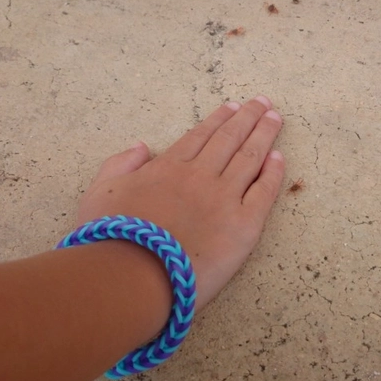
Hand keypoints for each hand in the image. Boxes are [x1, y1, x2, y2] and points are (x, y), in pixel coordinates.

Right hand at [76, 96, 284, 309]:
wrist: (131, 277)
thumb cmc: (109, 239)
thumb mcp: (100, 192)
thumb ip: (120, 164)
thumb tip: (142, 146)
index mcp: (168, 167)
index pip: (200, 136)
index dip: (219, 119)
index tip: (234, 107)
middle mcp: (200, 176)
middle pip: (229, 139)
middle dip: (248, 117)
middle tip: (263, 102)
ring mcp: (224, 199)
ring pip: (250, 157)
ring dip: (264, 134)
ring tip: (275, 118)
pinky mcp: (244, 226)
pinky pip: (264, 192)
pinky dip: (273, 172)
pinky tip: (280, 157)